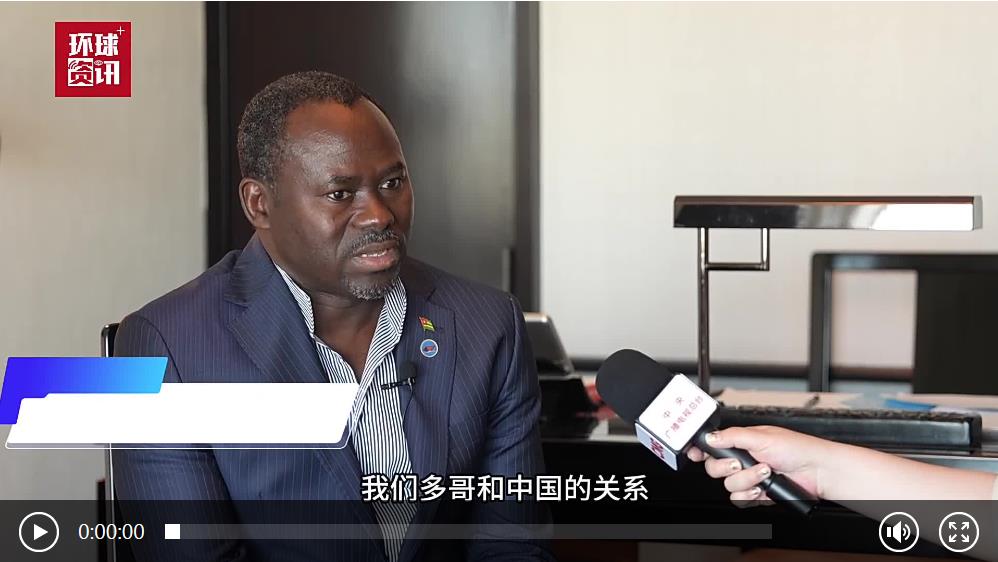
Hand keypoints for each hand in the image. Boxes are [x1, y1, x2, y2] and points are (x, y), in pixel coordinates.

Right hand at [687, 426, 829, 507]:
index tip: (694, 454)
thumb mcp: (762, 436)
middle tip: (739, 463)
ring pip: (729, 485)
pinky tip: (761, 488)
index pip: (713, 446)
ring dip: (746, 480)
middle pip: (715, 468)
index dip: (700, 451)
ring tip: (763, 473)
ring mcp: (750, 478)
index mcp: (741, 442)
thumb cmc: (797, 449)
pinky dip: (749, 495)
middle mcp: (743, 460)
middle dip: (727, 467)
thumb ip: (733, 436)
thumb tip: (710, 437)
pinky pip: (740, 498)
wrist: (817, 472)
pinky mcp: (757, 494)